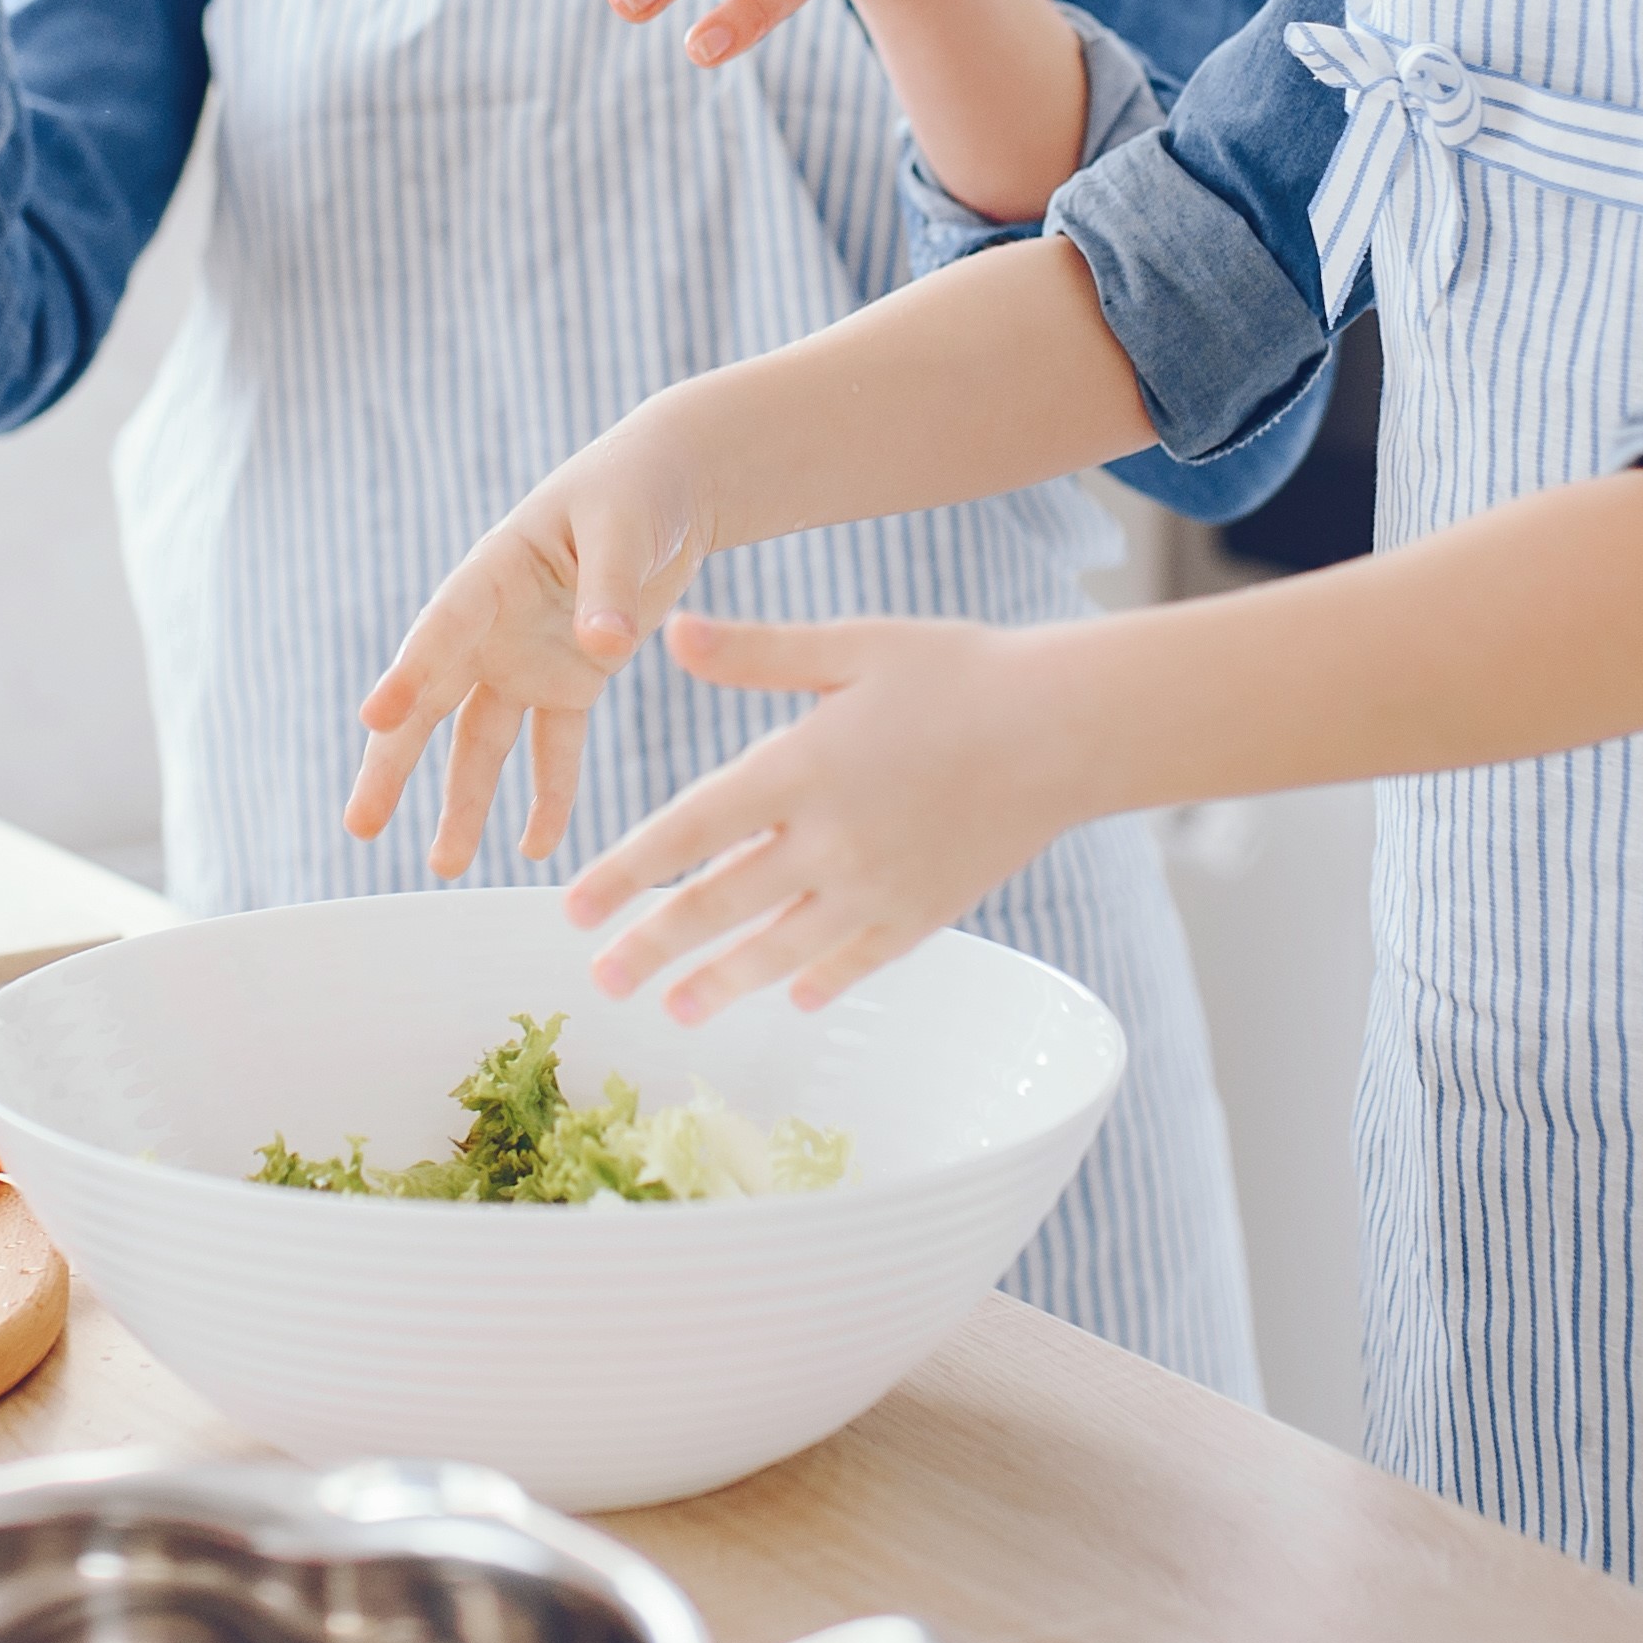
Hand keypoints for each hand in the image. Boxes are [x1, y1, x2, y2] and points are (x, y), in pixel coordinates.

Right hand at [346, 418, 718, 875]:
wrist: (667, 488)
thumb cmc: (634, 491)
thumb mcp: (624, 526)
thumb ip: (610, 587)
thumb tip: (607, 647)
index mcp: (493, 573)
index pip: (441, 630)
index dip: (407, 675)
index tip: (373, 719)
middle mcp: (494, 625)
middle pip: (433, 703)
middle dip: (395, 765)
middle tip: (360, 825)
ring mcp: (526, 659)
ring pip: (481, 742)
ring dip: (463, 801)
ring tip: (445, 864)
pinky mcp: (570, 683)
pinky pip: (553, 749)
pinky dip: (548, 796)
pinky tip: (537, 847)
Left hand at [558, 615, 1091, 1019]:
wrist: (1069, 726)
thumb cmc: (958, 671)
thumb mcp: (853, 645)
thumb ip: (757, 652)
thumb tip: (672, 634)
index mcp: (800, 767)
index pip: (687, 831)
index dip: (624, 873)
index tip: (573, 907)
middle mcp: (829, 839)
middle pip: (719, 905)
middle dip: (654, 947)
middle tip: (601, 980)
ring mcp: (877, 886)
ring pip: (779, 947)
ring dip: (720, 981)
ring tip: (675, 1008)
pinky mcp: (925, 911)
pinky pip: (856, 958)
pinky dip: (816, 978)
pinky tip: (787, 996)